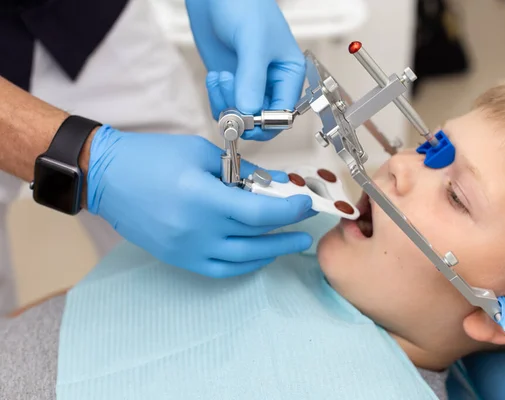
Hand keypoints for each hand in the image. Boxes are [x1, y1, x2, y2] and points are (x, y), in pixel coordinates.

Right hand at [86, 126, 314, 277]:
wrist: (107, 177)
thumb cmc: (152, 157)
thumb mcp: (201, 153)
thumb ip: (241, 172)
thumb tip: (273, 184)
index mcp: (203, 199)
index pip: (260, 213)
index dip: (289, 210)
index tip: (305, 204)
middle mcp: (197, 231)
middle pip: (256, 238)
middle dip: (288, 232)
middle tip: (307, 226)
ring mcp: (187, 249)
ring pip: (242, 259)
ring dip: (272, 252)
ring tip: (291, 243)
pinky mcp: (179, 258)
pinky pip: (220, 269)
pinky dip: (245, 264)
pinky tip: (259, 254)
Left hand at [185, 0, 304, 140]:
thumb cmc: (244, 5)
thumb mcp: (252, 42)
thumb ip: (252, 78)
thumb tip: (249, 111)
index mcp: (289, 74)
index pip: (284, 114)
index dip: (265, 121)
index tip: (246, 116)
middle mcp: (272, 83)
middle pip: (262, 121)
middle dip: (243, 115)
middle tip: (228, 105)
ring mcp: (249, 84)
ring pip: (241, 116)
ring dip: (226, 104)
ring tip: (220, 78)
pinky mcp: (230, 82)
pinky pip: (225, 106)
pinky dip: (216, 98)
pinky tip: (214, 76)